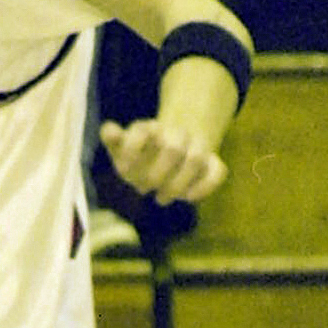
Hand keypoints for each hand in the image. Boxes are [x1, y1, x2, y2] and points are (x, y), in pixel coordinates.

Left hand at [98, 115, 227, 205]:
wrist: (168, 157)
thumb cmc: (139, 157)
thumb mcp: (122, 150)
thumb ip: (113, 139)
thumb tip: (109, 130)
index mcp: (151, 129)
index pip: (142, 131)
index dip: (132, 150)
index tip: (124, 171)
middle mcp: (175, 135)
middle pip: (173, 148)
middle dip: (156, 174)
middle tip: (144, 189)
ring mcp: (196, 147)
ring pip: (196, 159)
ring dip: (177, 184)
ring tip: (160, 198)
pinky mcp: (212, 163)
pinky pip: (218, 171)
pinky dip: (204, 187)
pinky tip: (187, 198)